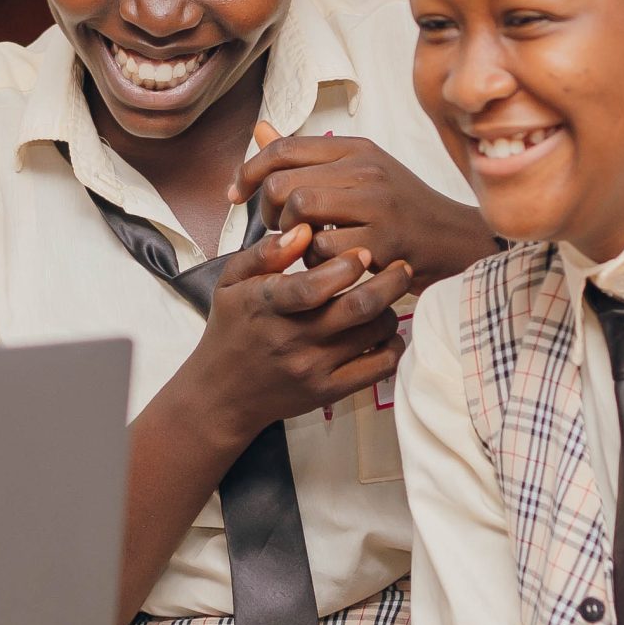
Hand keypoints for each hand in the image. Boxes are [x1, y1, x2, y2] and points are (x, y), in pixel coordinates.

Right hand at [179, 219, 410, 448]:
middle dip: (390, 282)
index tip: (363, 253)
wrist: (221, 394)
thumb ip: (266, 253)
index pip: (313, 286)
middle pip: (359, 307)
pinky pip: (379, 368)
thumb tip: (305, 230)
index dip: (346, 266)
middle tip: (401, 267)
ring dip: (390, 310)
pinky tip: (386, 332)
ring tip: (387, 298)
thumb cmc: (229, 330)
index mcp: (267, 306)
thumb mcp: (231, 283)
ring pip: (375, 333)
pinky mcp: (329, 392)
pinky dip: (393, 346)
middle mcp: (293, 339)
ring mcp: (313, 368)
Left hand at [231, 126, 496, 291]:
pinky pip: (323, 250)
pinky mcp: (383, 241)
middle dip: (269, 211)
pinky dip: (316, 262)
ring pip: (300, 212)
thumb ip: (307, 156)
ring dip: (292, 237)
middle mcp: (366, 169)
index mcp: (356, 148)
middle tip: (279, 227)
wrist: (456, 240)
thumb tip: (259, 130)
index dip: (249, 171)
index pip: (283, 147)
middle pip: (283, 183)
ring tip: (307, 244)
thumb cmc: (401, 208)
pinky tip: (330, 262)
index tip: (237, 194)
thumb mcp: (358, 171)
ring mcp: (377, 204)